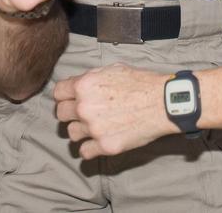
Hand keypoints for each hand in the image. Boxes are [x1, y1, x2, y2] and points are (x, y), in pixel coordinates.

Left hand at [53, 64, 171, 157]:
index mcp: (85, 85)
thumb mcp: (113, 70)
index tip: (71, 99)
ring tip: (95, 127)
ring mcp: (94, 128)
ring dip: (81, 131)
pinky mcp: (105, 146)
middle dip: (70, 113)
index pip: (58, 93)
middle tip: (84, 113)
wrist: (163, 103)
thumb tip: (77, 84)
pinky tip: (98, 141)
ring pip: (71, 134)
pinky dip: (89, 149)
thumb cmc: (141, 83)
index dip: (65, 95)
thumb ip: (90, 78)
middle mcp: (84, 107)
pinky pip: (84, 152)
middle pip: (61, 114)